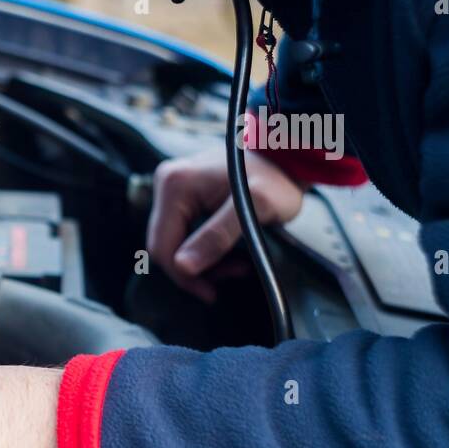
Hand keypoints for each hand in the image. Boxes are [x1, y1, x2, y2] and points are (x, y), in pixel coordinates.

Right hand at [147, 148, 304, 302]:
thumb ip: (216, 236)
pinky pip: (183, 233)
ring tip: (237, 265)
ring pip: (174, 242)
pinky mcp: (183, 196)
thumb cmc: (276, 177)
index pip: (162, 246)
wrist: (287, 155)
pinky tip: (228, 252)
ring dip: (202, 262)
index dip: (183, 276)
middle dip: (195, 269)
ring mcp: (174, 189)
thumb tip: (182, 266)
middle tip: (232, 275)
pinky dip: (203, 249)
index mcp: (175, 185)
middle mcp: (167, 184)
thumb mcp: (253, 208)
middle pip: (165, 246)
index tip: (211, 292)